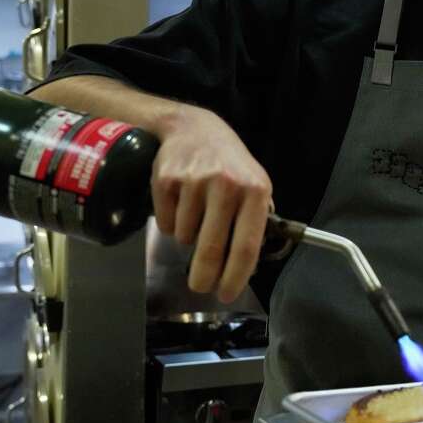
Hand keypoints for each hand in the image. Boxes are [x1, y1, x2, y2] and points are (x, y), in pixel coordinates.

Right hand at [151, 106, 272, 302]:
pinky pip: (165, 223)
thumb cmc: (231, 165)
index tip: (226, 294)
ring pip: (185, 237)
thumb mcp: (255, 184)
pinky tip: (180, 204)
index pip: (246, 246)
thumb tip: (251, 264)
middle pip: (211, 249)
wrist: (195, 128)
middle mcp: (226, 185)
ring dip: (188, 238)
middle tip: (201, 286)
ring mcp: (194, 181)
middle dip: (204, 277)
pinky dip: (170, 223)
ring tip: (196, 216)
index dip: (235, 276)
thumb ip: (257, 220)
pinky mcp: (166, 180)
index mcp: (255, 191)